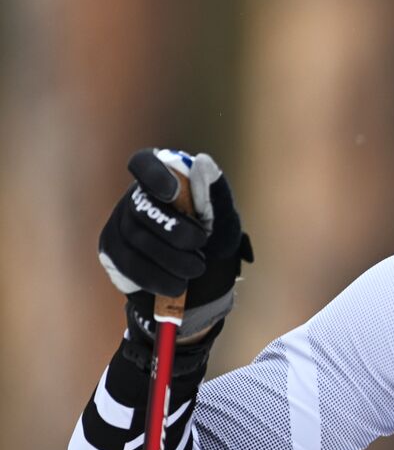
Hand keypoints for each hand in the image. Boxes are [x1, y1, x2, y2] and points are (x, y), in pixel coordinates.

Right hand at [98, 148, 252, 340]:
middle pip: (143, 209)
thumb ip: (215, 194)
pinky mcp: (112, 252)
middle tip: (201, 247)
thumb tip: (202, 162)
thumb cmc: (215, 244)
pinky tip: (177, 285)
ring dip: (172, 259)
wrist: (203, 287)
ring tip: (196, 269)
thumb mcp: (225, 221)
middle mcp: (136, 198)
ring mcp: (119, 224)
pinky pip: (129, 264)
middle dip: (177, 233)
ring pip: (137, 240)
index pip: (145, 163)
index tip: (172, 193)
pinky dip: (157, 277)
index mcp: (164, 181)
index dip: (154, 176)